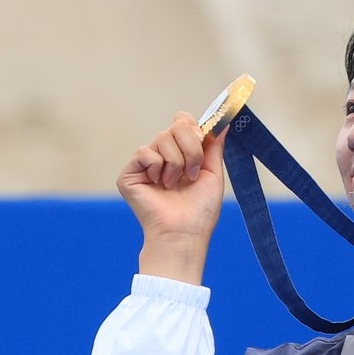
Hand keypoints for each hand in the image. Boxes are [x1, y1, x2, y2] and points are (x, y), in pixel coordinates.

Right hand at [117, 111, 226, 283]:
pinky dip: (157, 167)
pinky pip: (144, 152)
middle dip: (191, 149)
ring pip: (162, 138)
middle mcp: (162, 156)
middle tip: (191, 174)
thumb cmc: (200, 211)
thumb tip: (224, 122)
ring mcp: (145, 164)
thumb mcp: (213, 174)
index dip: (194, 129)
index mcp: (181, 154)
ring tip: (174, 184)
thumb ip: (214, 146)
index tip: (203, 145)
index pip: (183, 121)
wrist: (184, 233)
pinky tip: (158, 185)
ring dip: (176, 163)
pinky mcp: (129, 174)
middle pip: (175, 126)